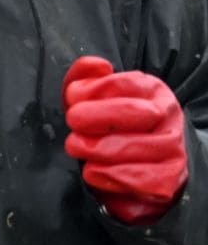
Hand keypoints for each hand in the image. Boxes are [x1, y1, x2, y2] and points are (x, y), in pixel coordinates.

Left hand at [63, 56, 189, 224]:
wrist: (133, 172)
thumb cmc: (108, 130)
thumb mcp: (91, 101)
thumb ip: (85, 79)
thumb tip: (96, 65)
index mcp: (151, 91)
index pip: (126, 84)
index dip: (95, 90)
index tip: (72, 99)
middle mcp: (168, 116)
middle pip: (135, 112)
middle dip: (98, 117)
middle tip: (72, 125)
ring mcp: (172, 148)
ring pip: (137, 147)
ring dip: (99, 149)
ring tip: (77, 148)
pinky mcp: (169, 178)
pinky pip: (143, 179)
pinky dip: (111, 176)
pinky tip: (92, 172)